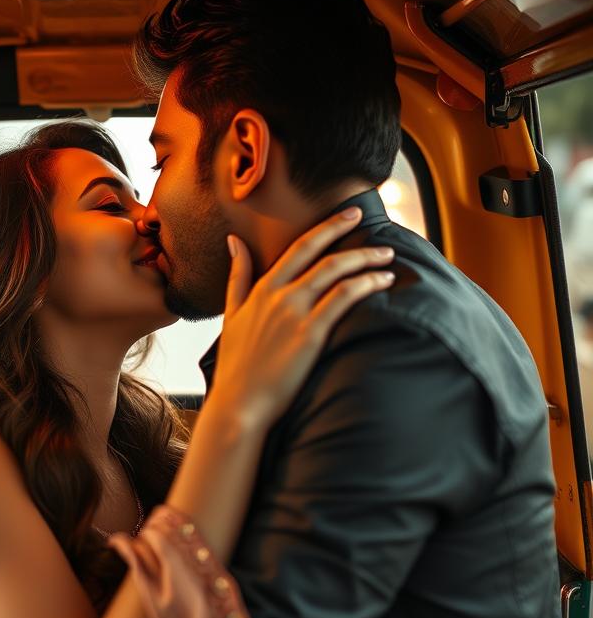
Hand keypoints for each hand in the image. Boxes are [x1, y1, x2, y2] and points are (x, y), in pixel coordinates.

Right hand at [209, 206, 394, 428]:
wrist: (240, 402)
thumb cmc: (237, 365)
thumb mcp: (231, 314)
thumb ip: (237, 276)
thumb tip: (234, 241)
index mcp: (261, 290)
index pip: (298, 248)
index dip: (327, 227)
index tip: (348, 215)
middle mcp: (278, 296)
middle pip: (319, 253)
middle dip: (346, 230)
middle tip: (368, 219)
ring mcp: (294, 313)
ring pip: (335, 272)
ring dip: (365, 259)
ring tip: (385, 257)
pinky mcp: (310, 334)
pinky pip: (343, 298)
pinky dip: (365, 284)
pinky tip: (382, 281)